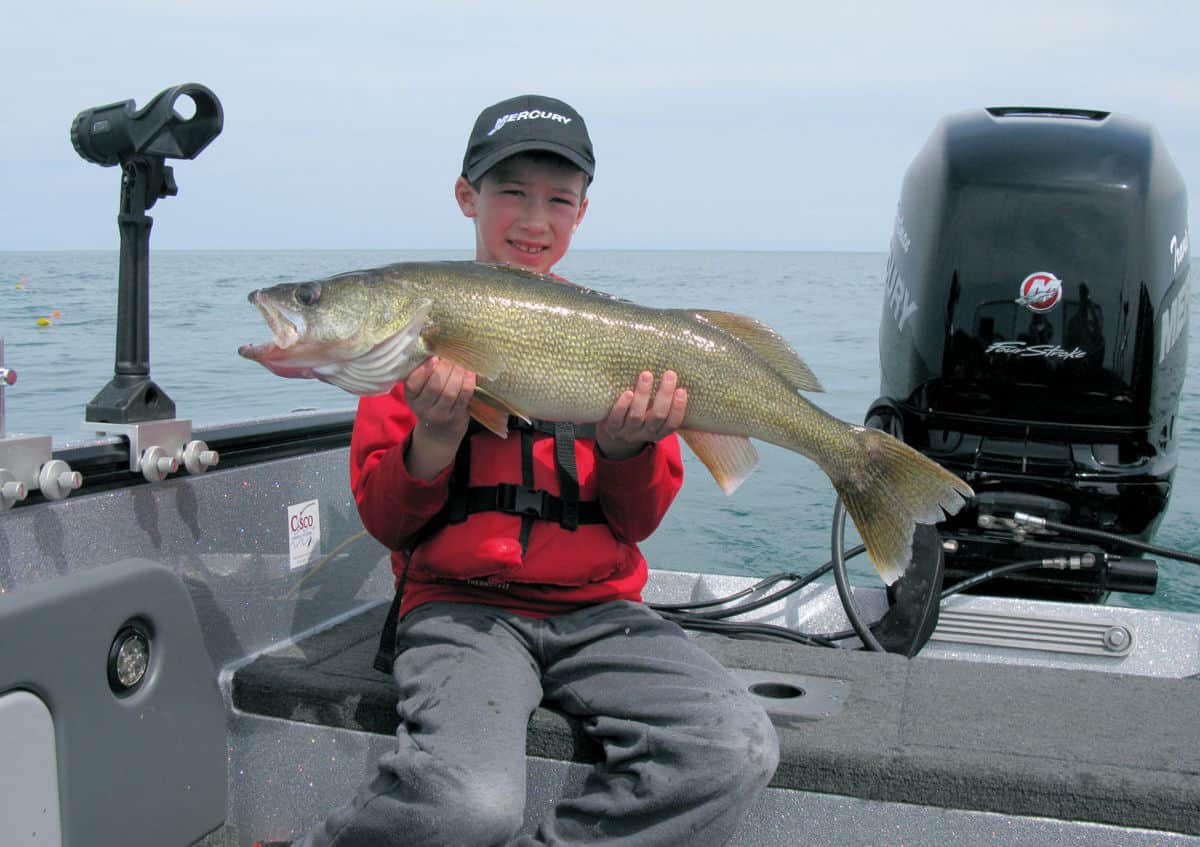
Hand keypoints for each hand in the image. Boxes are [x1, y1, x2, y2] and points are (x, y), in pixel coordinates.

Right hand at [404, 356, 475, 479]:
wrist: (439, 431)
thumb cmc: (430, 402)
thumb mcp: (420, 390)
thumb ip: (424, 372)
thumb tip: (436, 346)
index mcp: (410, 396)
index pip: (413, 382)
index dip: (425, 369)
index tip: (435, 357)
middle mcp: (422, 407)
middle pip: (434, 385)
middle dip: (445, 368)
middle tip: (452, 357)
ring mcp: (440, 414)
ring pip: (449, 392)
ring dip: (457, 374)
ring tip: (461, 364)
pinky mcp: (456, 417)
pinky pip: (463, 398)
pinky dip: (468, 383)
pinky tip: (470, 373)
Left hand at [595, 370, 687, 460]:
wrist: (614, 430)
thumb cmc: (641, 412)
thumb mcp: (654, 410)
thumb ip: (664, 398)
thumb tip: (680, 369)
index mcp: (660, 431)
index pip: (673, 423)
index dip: (678, 408)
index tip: (682, 390)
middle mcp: (645, 434)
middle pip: (657, 416)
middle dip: (664, 394)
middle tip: (669, 374)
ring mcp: (628, 432)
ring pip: (637, 416)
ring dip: (643, 394)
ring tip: (647, 375)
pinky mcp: (612, 428)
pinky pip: (617, 419)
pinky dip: (622, 406)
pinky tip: (628, 393)